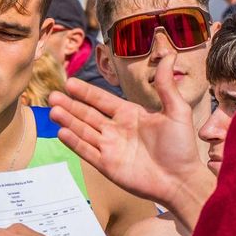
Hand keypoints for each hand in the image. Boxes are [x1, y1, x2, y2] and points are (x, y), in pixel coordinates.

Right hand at [48, 49, 214, 214]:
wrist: (181, 180)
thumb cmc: (182, 147)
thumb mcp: (176, 110)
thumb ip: (165, 85)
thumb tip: (170, 56)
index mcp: (131, 115)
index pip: (102, 100)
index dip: (86, 92)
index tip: (70, 82)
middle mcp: (117, 130)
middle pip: (87, 115)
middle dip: (70, 105)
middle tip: (53, 95)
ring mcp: (110, 148)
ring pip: (83, 131)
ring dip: (68, 121)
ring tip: (53, 111)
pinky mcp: (107, 166)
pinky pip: (87, 152)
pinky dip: (74, 142)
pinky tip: (61, 132)